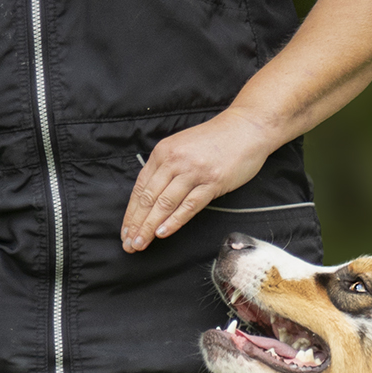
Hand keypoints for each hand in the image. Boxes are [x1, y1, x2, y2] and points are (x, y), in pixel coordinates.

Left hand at [121, 108, 277, 252]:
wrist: (246, 128)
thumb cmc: (215, 140)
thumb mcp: (182, 148)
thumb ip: (167, 168)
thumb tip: (152, 197)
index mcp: (163, 152)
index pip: (140, 188)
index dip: (131, 213)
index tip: (125, 231)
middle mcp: (174, 161)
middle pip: (149, 198)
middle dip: (136, 224)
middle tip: (128, 244)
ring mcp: (193, 171)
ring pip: (165, 204)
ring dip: (150, 227)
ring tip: (140, 244)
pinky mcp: (212, 182)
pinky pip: (189, 205)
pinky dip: (174, 221)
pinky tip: (163, 233)